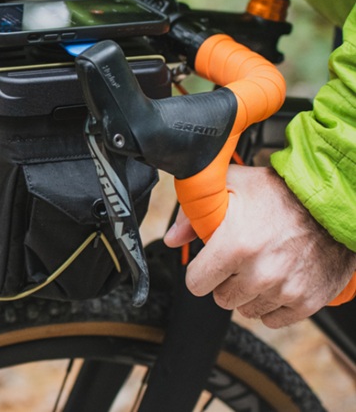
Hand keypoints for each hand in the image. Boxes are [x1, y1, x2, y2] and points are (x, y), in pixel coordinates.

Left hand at [164, 165, 355, 327]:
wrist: (332, 203)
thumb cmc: (282, 192)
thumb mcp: (233, 185)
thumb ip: (195, 211)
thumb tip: (173, 239)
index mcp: (235, 245)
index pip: (196, 283)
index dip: (200, 271)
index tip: (209, 261)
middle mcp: (260, 272)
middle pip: (221, 298)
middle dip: (225, 279)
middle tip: (239, 258)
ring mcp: (285, 290)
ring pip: (246, 309)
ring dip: (248, 292)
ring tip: (261, 264)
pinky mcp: (306, 302)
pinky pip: (273, 319)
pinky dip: (272, 303)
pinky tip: (278, 278)